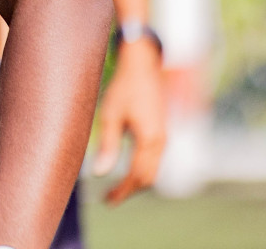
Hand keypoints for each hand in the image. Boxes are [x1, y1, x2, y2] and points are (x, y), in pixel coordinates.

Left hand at [93, 37, 166, 202]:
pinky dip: (143, 169)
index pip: (138, 177)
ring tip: (117, 188)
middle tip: (111, 198)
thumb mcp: (110, 115)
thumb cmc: (124, 87)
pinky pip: (155, 159)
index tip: (108, 201)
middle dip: (130, 190)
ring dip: (137, 181)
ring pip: (154, 169)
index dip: (123, 192)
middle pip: (149, 178)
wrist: (143, 65)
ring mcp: (165, 136)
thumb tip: (100, 173)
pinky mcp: (162, 130)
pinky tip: (128, 169)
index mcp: (150, 140)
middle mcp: (162, 141)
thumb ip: (108, 145)